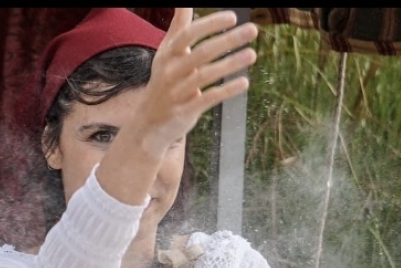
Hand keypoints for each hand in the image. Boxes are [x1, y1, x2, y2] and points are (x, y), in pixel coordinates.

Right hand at [134, 8, 258, 154]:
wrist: (148, 123)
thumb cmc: (163, 81)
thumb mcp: (167, 54)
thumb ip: (179, 27)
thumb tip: (183, 2)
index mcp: (168, 55)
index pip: (188, 35)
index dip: (211, 24)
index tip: (233, 18)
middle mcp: (170, 72)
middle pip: (201, 53)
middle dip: (228, 41)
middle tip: (253, 30)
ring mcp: (177, 93)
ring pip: (206, 76)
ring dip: (231, 64)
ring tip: (252, 54)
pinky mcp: (184, 111)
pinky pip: (208, 99)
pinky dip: (226, 91)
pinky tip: (244, 82)